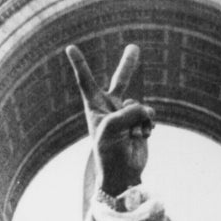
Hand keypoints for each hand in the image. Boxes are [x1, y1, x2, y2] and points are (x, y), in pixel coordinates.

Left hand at [66, 44, 155, 194]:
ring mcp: (127, 115)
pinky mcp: (141, 123)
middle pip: (121, 80)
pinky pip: (150, 115)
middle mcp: (111, 108)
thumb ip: (130, 111)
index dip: (79, 63)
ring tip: (132, 135)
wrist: (122, 173)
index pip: (86, 81)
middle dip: (129, 65)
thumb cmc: (109, 151)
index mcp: (95, 107)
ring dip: (140, 119)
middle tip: (134, 47)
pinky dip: (148, 125)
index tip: (70, 47)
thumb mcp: (113, 127)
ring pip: (141, 104)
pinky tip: (141, 137)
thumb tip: (145, 110)